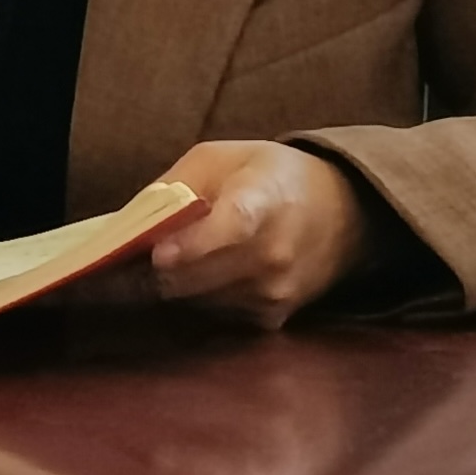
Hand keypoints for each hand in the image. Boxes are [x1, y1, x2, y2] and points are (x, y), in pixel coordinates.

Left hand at [146, 141, 369, 327]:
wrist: (345, 210)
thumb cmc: (273, 177)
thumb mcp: (223, 158)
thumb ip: (174, 187)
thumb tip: (130, 227)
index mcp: (265, 199)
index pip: (233, 225)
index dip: (194, 244)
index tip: (160, 254)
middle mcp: (275, 251)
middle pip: (192, 276)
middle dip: (162, 266)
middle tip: (157, 248)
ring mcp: (275, 289)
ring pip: (193, 299)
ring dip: (183, 281)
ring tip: (198, 254)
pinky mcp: (273, 317)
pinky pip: (214, 315)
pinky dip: (206, 297)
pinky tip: (223, 273)